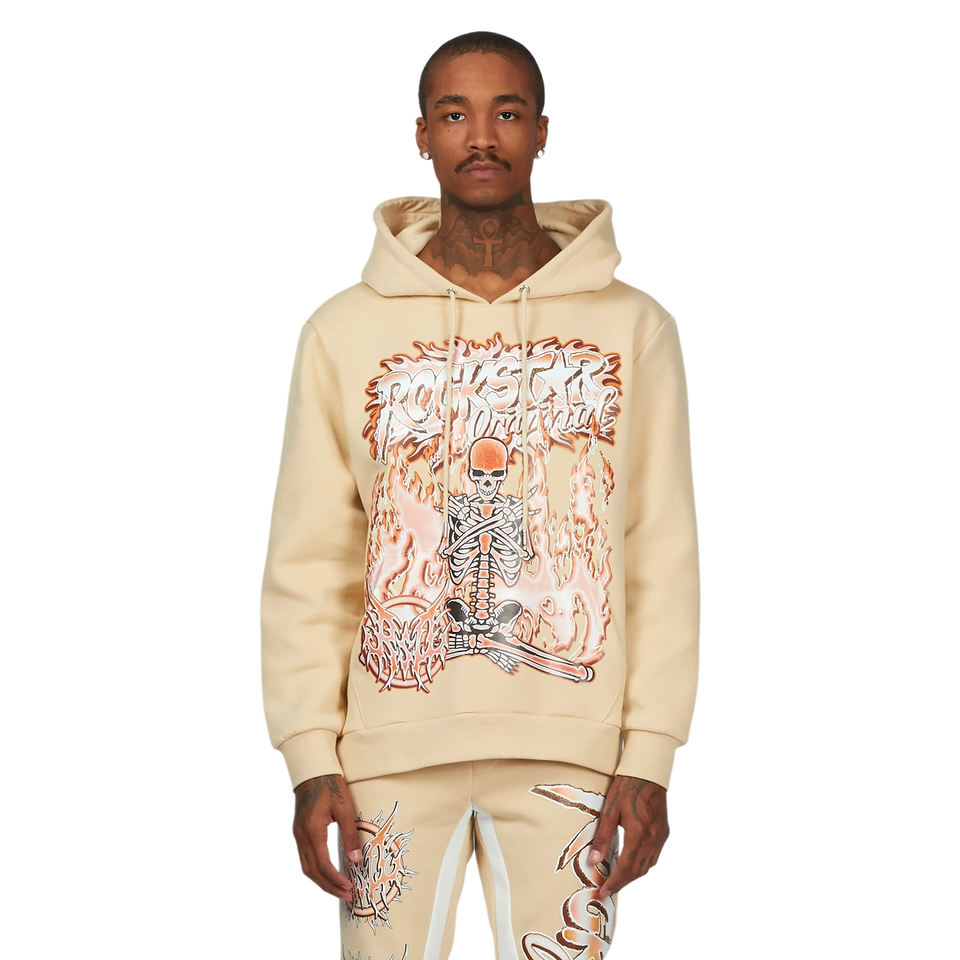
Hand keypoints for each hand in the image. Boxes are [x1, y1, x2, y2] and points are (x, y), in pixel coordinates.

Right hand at [292, 774, 363, 900]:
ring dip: (322, 881)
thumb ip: (350, 834)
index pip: (322, 864)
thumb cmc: (331, 786)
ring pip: (306, 867)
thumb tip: (357, 860)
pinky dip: (316, 871)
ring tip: (339, 890)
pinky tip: (328, 874)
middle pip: (312, 871)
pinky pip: (305, 858)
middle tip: (347, 895)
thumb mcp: (345, 808)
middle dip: (329, 886)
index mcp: (312, 830)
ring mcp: (298, 834)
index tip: (350, 888)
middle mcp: (301, 835)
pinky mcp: (299, 832)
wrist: (313, 770)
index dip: (335, 880)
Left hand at [589, 775, 668, 898]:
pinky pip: (654, 856)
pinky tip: (632, 863)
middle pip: (638, 870)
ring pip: (648, 865)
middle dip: (623, 882)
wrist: (648, 771)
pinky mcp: (664, 831)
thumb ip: (602, 836)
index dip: (615, 882)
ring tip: (617, 879)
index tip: (603, 891)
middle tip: (607, 889)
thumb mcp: (610, 809)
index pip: (626, 867)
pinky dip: (642, 864)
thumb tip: (594, 860)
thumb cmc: (627, 786)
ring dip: (633, 875)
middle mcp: (653, 838)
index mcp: (639, 833)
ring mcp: (661, 836)